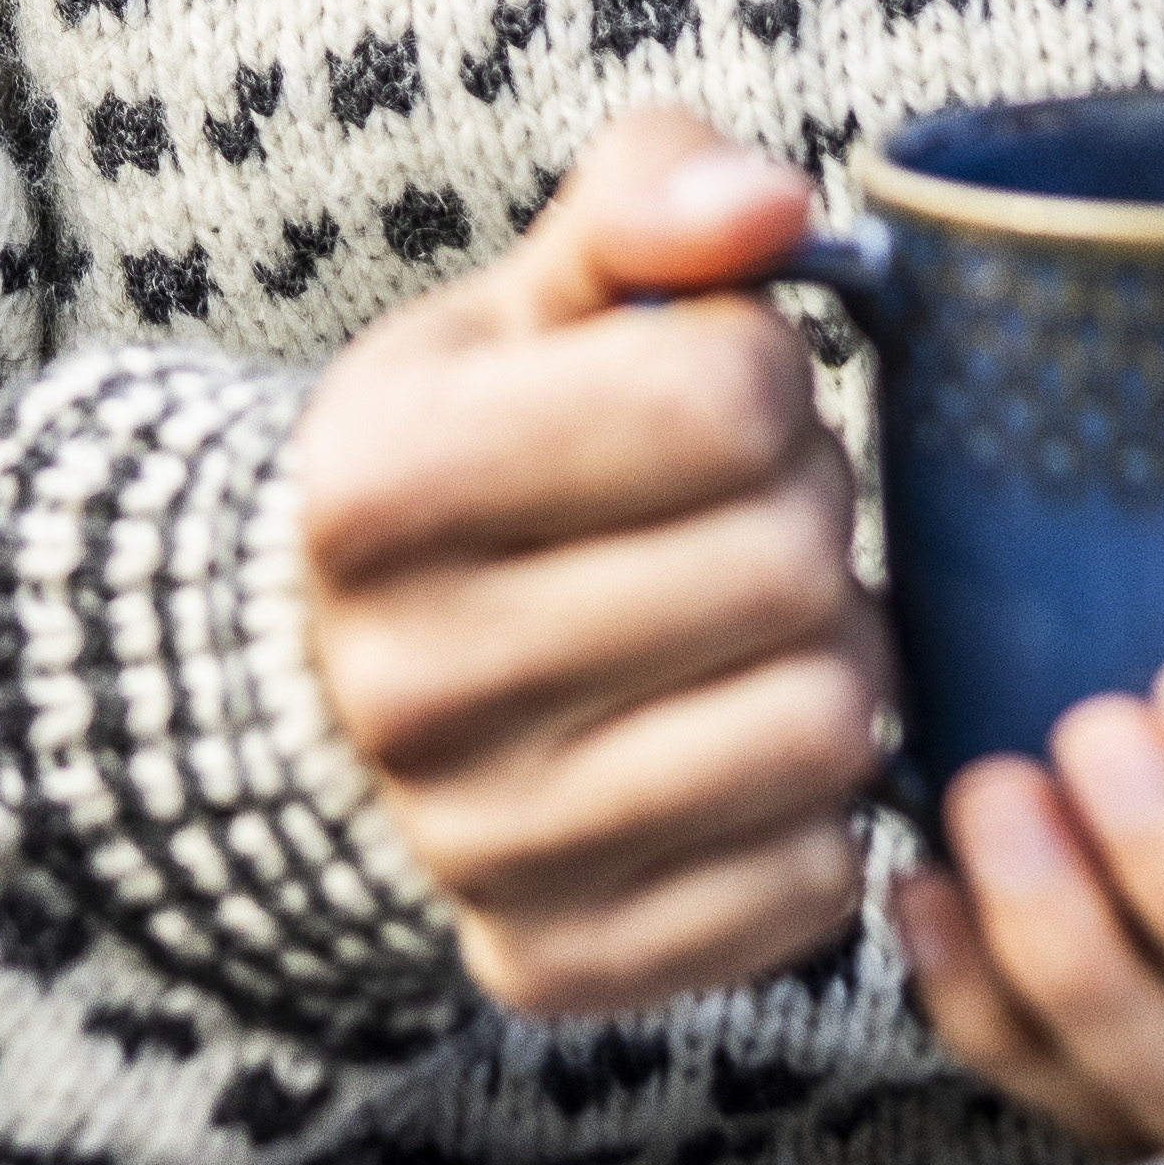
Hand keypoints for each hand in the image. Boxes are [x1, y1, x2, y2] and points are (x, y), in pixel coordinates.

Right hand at [293, 105, 894, 1017]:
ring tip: (758, 629)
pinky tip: (735, 746)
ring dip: (835, 661)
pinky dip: (812, 814)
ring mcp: (473, 842)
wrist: (328, 685)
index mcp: (378, 482)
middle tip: (755, 511)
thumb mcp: (529, 300)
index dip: (765, 374)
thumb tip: (775, 208)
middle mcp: (404, 679)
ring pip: (825, 733)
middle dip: (810, 515)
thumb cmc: (474, 457)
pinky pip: (806, 890)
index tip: (717, 395)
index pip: (726, 396)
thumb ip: (650, 197)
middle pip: (790, 567)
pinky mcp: (548, 967)